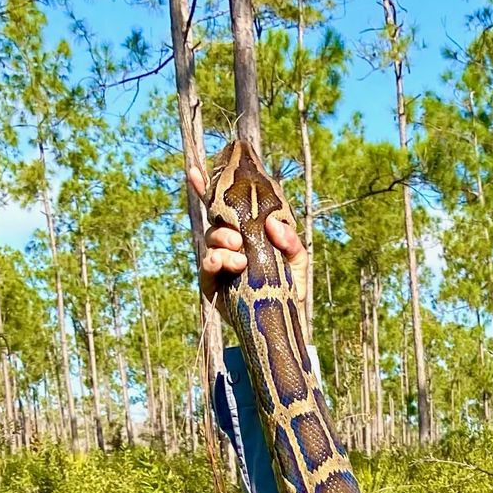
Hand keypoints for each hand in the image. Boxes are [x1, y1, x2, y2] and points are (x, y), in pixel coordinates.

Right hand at [187, 163, 308, 310]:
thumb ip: (291, 241)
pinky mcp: (212, 282)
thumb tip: (272, 224)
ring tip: (240, 254)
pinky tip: (228, 262)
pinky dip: (215, 260)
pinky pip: (207, 265)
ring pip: (211, 240)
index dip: (207, 188)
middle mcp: (228, 244)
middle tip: (238, 237)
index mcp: (245, 232)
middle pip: (215, 220)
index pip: (224, 206)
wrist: (284, 322)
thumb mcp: (298, 261)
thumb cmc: (291, 287)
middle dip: (223, 223)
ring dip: (223, 242)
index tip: (195, 171)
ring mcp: (219, 262)